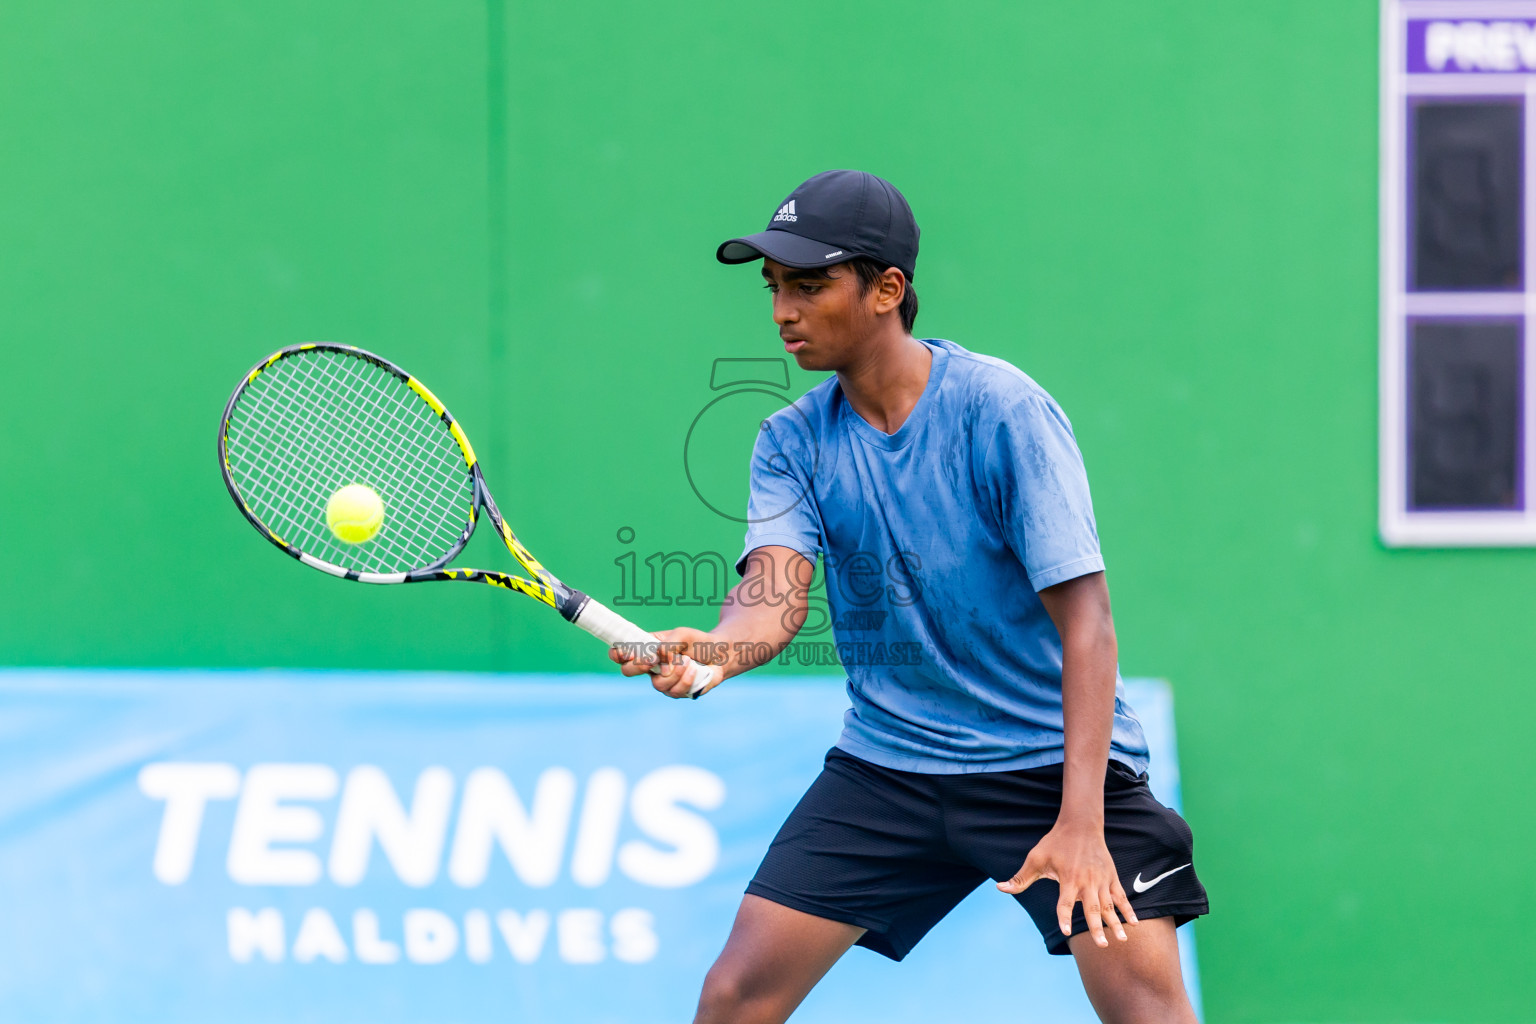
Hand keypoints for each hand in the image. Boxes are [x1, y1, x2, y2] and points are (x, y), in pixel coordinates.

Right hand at [607, 626, 722, 698]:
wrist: (719, 655)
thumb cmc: (697, 642)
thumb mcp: (682, 634)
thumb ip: (668, 644)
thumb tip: (660, 660)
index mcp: (646, 649)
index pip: (621, 653)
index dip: (617, 654)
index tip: (626, 653)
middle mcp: (650, 667)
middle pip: (628, 671)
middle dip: (639, 666)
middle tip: (652, 660)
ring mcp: (661, 681)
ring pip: (656, 684)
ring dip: (673, 672)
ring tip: (687, 661)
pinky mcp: (676, 692)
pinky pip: (674, 691)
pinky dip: (686, 679)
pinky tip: (694, 670)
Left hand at [996, 820, 1136, 947]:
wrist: (1080, 824)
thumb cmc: (1055, 842)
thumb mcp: (1036, 858)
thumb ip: (1021, 877)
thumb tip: (1000, 887)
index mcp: (1068, 878)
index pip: (1064, 902)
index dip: (1064, 916)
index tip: (1066, 931)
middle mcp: (1086, 881)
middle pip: (1093, 908)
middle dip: (1097, 927)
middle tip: (1102, 945)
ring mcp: (1101, 879)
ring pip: (1109, 905)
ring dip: (1115, 922)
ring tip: (1121, 939)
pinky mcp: (1111, 876)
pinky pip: (1121, 896)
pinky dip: (1128, 909)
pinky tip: (1133, 923)